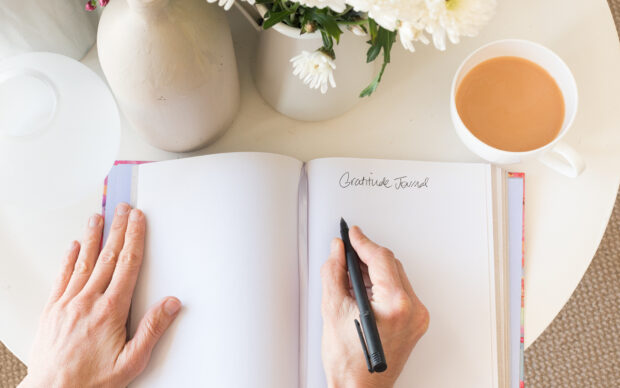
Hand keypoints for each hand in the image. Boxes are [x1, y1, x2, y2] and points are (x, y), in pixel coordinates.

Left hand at [19, 204, 180, 387]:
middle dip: (117, 229)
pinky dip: (68, 259)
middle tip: (122, 208)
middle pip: (107, 256)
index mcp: (110, 310)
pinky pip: (62, 277)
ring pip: (83, 262)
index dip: (134, 238)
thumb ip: (153, 330)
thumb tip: (171, 304)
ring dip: (92, 237)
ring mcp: (67, 304)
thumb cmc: (93, 381)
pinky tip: (72, 246)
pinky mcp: (52, 310)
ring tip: (97, 217)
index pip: (127, 264)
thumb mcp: (132, 361)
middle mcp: (88, 301)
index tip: (138, 219)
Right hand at [320, 226, 428, 387]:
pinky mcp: (415, 323)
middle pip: (391, 265)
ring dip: (374, 271)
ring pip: (396, 277)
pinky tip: (363, 288)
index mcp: (396, 304)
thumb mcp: (333, 309)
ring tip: (351, 273)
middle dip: (367, 257)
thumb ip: (334, 272)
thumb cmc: (349, 363)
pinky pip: (399, 293)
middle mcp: (413, 310)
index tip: (352, 234)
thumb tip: (338, 251)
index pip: (381, 259)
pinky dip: (381, 286)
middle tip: (347, 252)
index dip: (363, 242)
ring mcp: (417, 318)